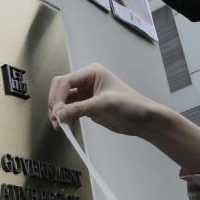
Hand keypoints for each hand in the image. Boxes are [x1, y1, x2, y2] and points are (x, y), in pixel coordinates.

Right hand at [48, 64, 199, 170]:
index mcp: (90, 73)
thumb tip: (58, 115)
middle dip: (56, 105)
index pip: (65, 81)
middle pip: (60, 90)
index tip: (57, 113)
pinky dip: (66, 118)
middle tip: (56, 121)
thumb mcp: (103, 105)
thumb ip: (79, 109)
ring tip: (60, 127)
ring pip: (63, 101)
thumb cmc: (129, 106)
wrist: (143, 120)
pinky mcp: (86, 106)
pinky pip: (69, 110)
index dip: (57, 97)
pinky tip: (67, 127)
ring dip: (59, 113)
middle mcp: (86, 81)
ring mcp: (85, 94)